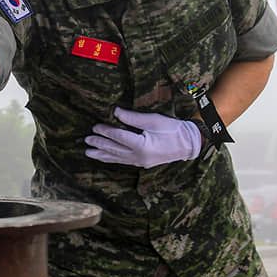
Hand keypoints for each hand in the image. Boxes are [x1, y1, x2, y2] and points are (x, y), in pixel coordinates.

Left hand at [85, 107, 201, 168]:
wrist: (189, 143)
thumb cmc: (172, 129)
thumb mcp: (153, 120)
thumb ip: (132, 118)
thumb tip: (115, 113)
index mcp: (142, 145)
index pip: (118, 137)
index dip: (105, 131)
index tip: (94, 126)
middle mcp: (139, 157)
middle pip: (114, 149)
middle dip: (99, 144)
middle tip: (86, 140)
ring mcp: (141, 162)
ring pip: (117, 158)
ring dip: (102, 155)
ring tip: (89, 153)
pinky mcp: (143, 163)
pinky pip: (123, 161)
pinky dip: (112, 159)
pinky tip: (105, 157)